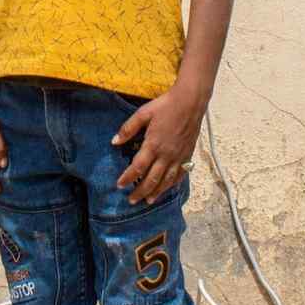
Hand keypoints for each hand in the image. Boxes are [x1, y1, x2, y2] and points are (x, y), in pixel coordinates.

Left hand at [113, 85, 203, 204]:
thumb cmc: (164, 106)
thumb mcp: (142, 114)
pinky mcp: (188, 156)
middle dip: (140, 191)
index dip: (128, 178)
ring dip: (156, 192)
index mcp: (153, 145)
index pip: (138, 167)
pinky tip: (168, 189)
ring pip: (167, 181)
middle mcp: (166, 155)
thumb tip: (114, 142)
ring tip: (148, 201)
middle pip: (152, 179)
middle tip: (131, 200)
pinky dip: (173, 185)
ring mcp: (179, 157)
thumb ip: (128, 129)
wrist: (190, 103)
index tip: (119, 185)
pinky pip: (181, 175)